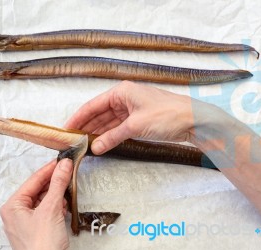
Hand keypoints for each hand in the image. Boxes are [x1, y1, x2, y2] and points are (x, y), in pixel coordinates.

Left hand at [0, 159, 72, 249]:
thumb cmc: (41, 247)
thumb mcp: (51, 209)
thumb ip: (58, 184)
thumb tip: (63, 166)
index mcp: (13, 206)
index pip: (33, 181)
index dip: (49, 169)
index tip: (62, 160)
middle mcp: (17, 214)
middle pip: (38, 190)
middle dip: (54, 182)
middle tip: (69, 171)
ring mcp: (28, 223)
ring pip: (44, 201)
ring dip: (57, 195)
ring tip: (69, 187)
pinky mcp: (39, 231)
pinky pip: (48, 212)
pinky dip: (58, 207)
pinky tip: (66, 205)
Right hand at [65, 81, 193, 154]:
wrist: (193, 121)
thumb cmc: (167, 115)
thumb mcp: (135, 126)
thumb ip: (113, 137)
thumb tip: (95, 148)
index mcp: (121, 92)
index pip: (93, 105)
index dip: (79, 117)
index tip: (67, 129)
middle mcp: (125, 98)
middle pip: (99, 113)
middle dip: (86, 126)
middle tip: (73, 139)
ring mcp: (132, 109)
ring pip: (109, 121)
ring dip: (97, 132)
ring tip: (83, 143)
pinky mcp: (139, 119)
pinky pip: (119, 127)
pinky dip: (110, 135)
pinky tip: (101, 142)